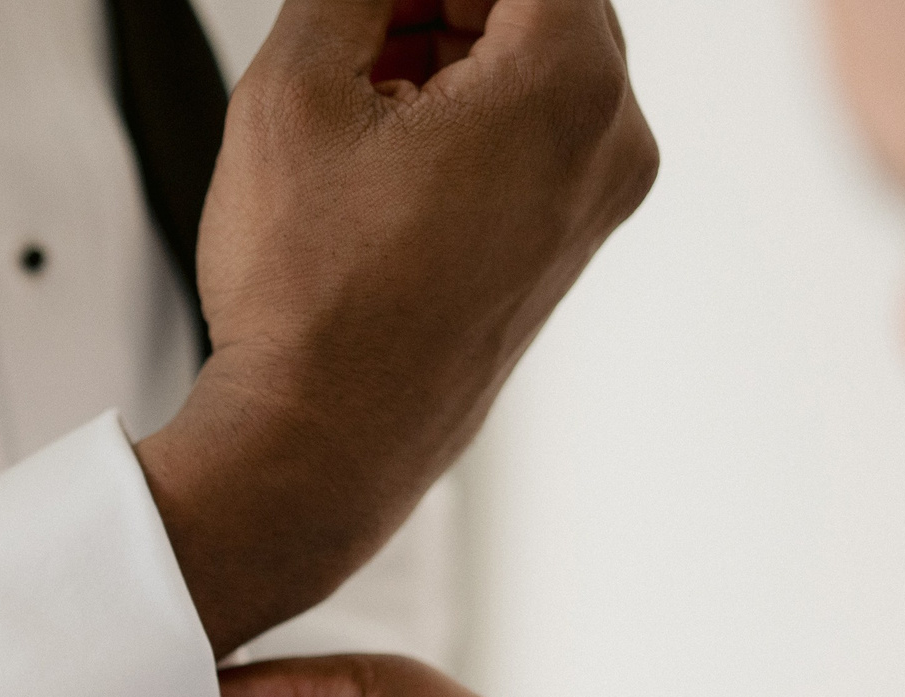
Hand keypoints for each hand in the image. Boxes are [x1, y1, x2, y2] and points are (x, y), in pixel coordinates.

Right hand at [148, 0, 658, 652]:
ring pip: (533, 61)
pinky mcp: (565, 243)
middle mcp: (610, 143)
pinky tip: (381, 150)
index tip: (367, 8)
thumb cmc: (312, 301)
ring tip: (353, 94)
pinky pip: (532, 132)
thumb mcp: (295, 89)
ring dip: (445, 47)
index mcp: (567, 87)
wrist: (321, 444)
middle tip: (351, 29)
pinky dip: (466, 112)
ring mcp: (596, 201)